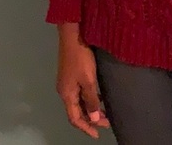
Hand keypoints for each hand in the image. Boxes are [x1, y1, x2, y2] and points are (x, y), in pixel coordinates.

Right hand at [56, 23, 110, 138]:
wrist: (72, 36)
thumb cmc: (81, 58)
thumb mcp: (88, 80)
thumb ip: (91, 100)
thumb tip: (93, 119)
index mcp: (67, 94)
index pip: (75, 118)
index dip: (86, 128)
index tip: (98, 134)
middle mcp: (65, 91)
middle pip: (76, 111)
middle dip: (90, 119)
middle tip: (106, 123)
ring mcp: (67, 82)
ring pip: (79, 102)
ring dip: (90, 109)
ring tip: (104, 113)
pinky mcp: (71, 74)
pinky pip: (80, 93)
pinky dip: (89, 99)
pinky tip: (98, 97)